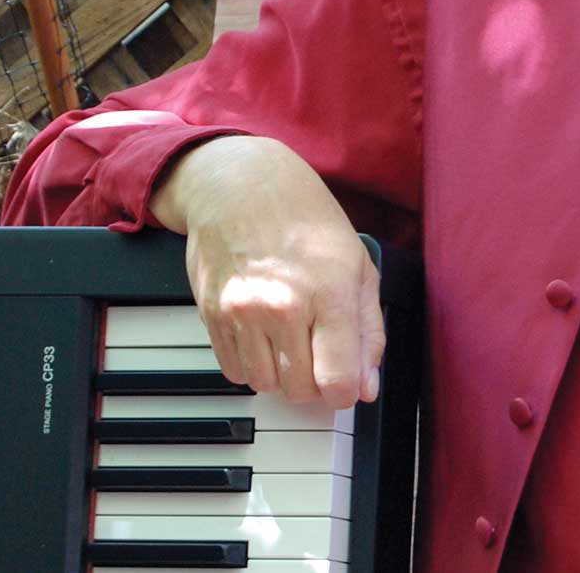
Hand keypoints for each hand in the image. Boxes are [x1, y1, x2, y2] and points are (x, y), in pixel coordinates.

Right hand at [150, 136, 384, 408]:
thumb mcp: (360, 265)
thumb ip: (368, 330)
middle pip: (302, 391)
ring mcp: (242, 313)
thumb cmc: (308, 219)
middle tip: (321, 349)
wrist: (241, 187)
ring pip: (266, 386)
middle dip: (317, 381)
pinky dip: (254, 364)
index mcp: (329, 292)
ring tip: (292, 335)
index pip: (338, 381)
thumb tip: (366, 386)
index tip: (348, 380)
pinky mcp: (211, 317)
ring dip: (283, 373)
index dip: (348, 390)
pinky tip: (265, 333)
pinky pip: (235, 372)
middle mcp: (283, 307)